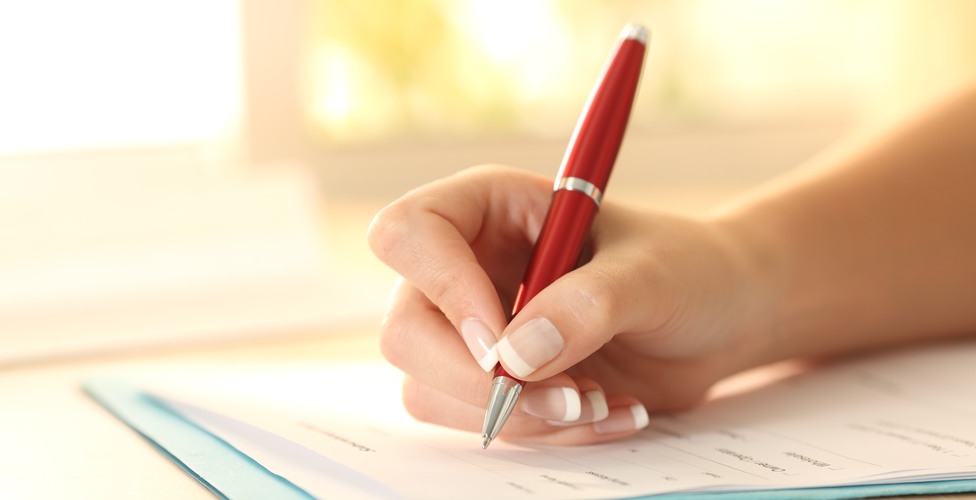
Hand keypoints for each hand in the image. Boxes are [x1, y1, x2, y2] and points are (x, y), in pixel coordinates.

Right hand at [368, 165, 772, 444]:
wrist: (718, 319)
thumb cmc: (688, 270)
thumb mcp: (652, 275)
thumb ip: (588, 305)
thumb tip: (516, 357)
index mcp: (491, 209)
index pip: (410, 233)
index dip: (443, 289)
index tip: (503, 343)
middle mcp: (469, 267)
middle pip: (406, 330)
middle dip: (478, 381)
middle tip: (562, 398)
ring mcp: (475, 329)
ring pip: (429, 388)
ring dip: (517, 416)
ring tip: (598, 403)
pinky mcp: (495, 379)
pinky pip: (477, 423)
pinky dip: (540, 433)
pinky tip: (603, 413)